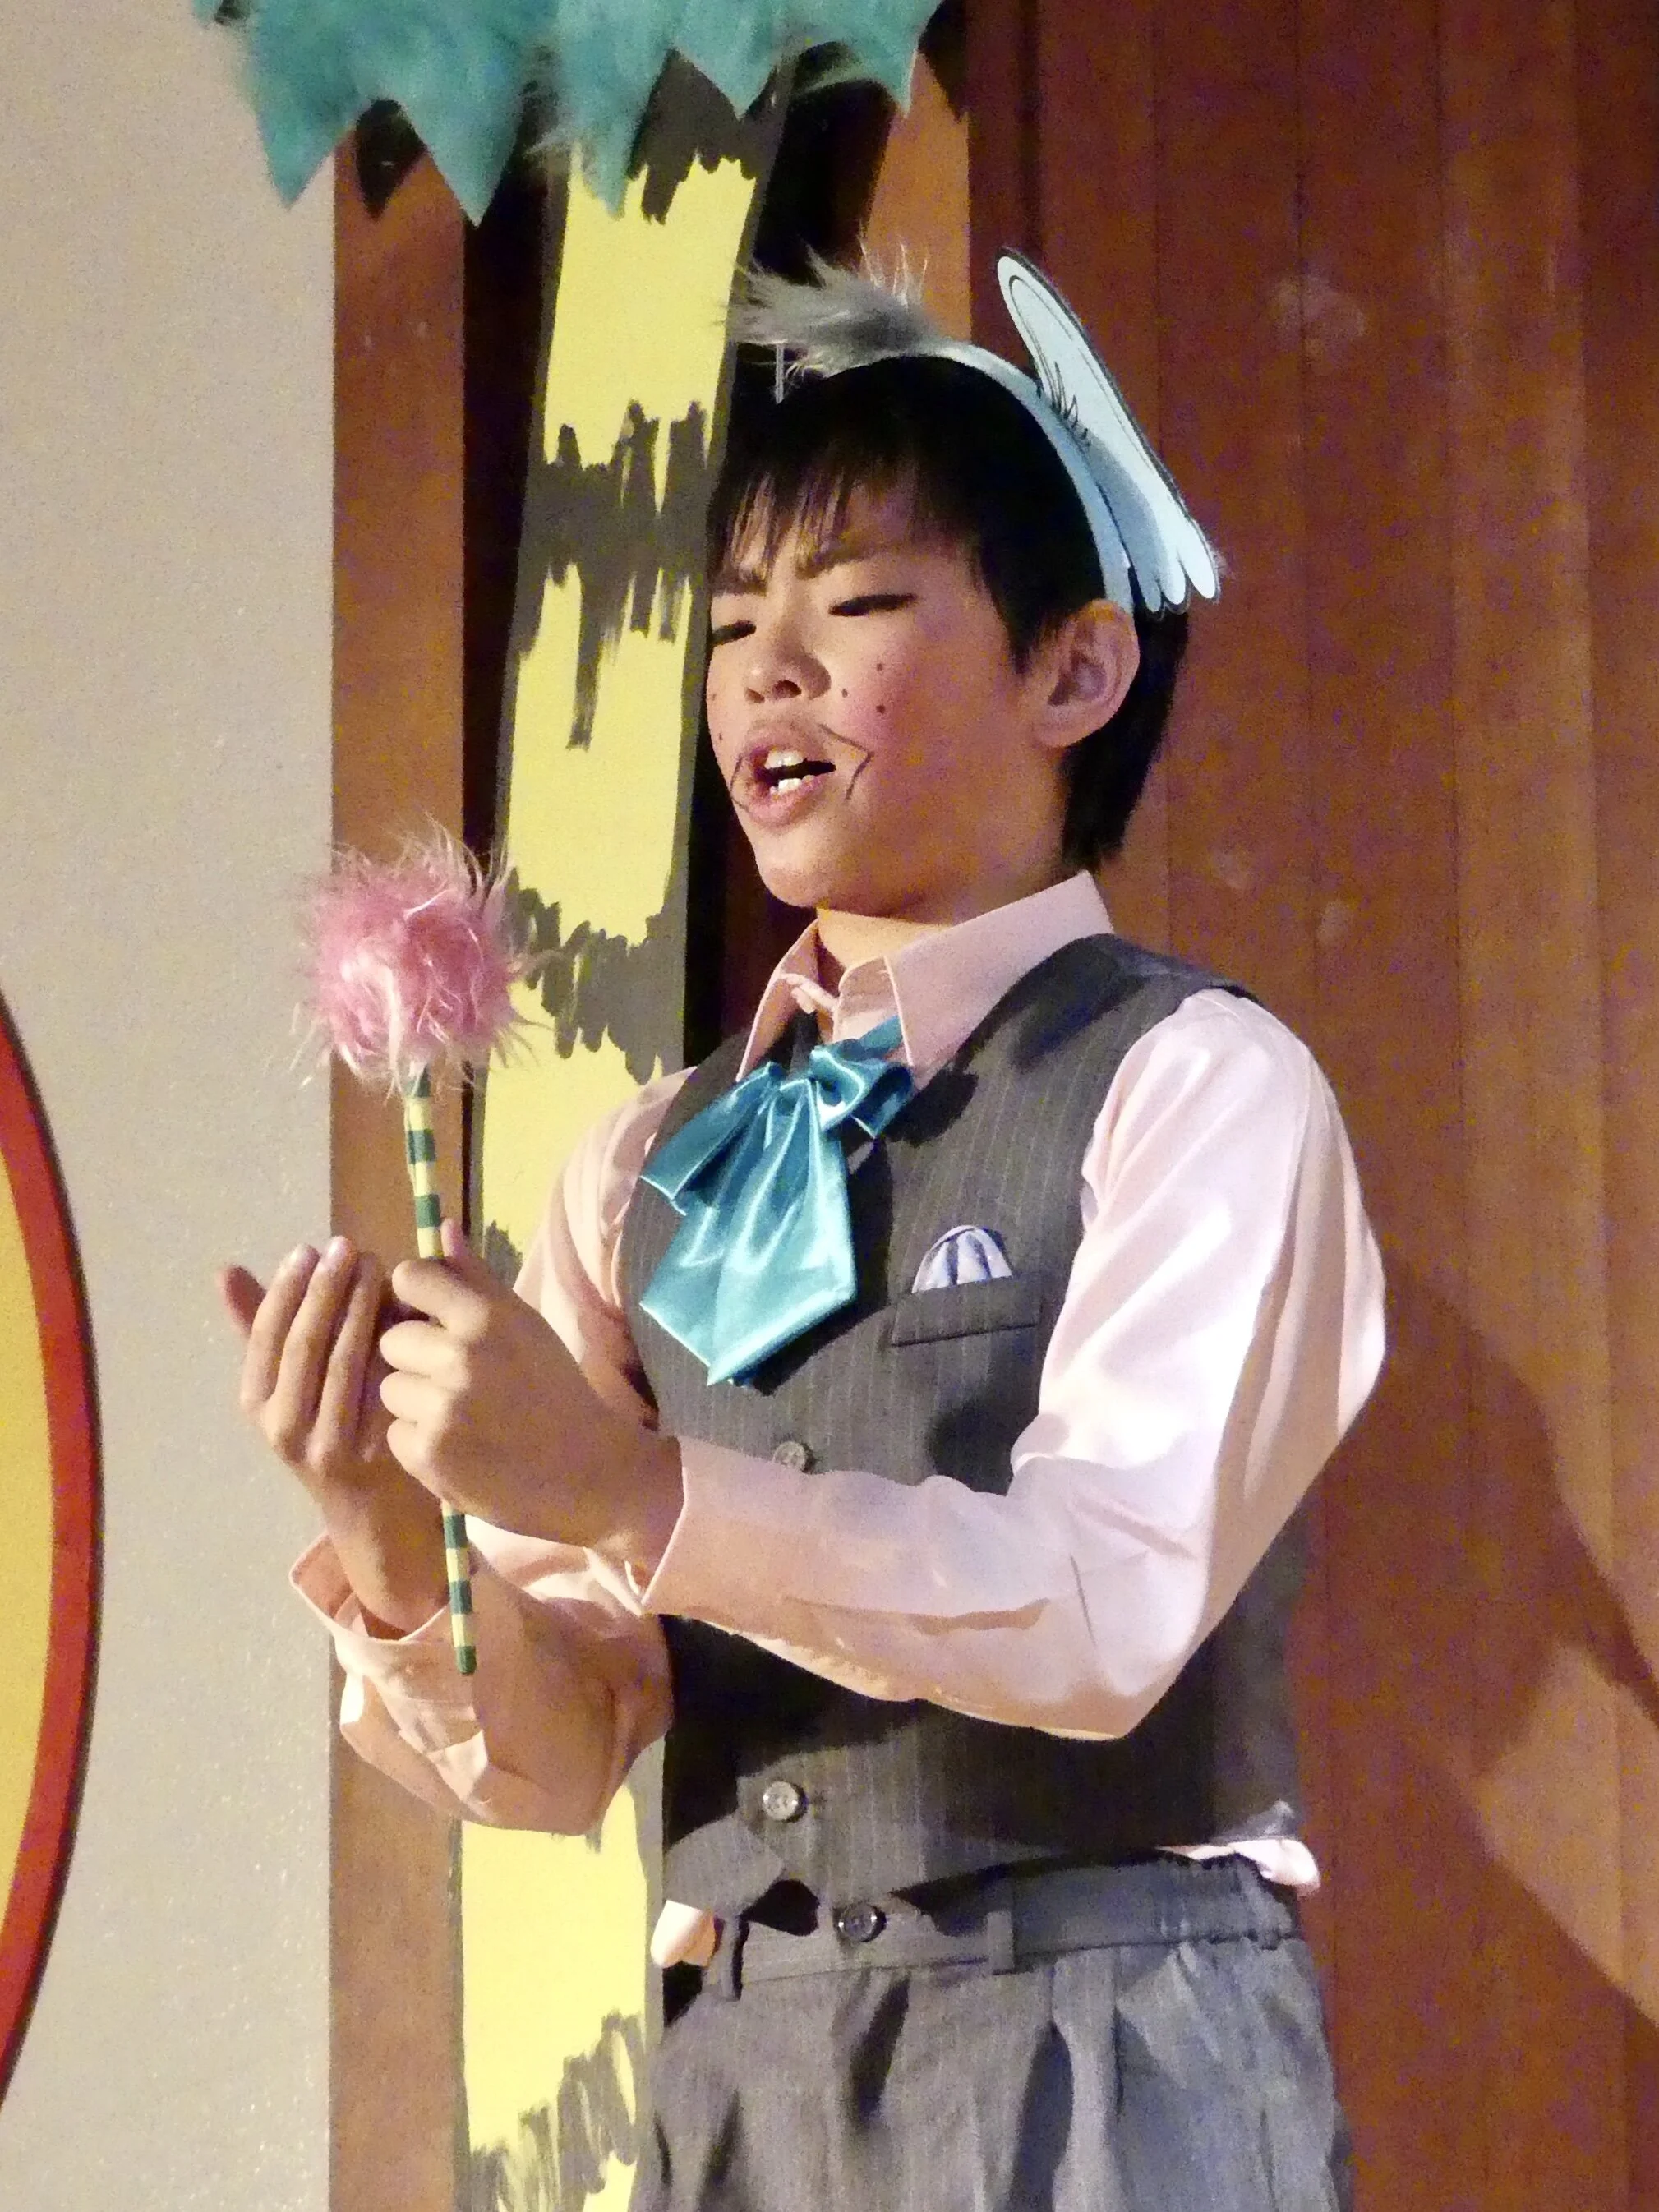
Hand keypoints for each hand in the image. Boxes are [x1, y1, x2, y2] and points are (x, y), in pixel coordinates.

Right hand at [219, 1238, 447, 1633]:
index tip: (310, 1249)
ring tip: (377, 1268)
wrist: (374, 1511)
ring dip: (360, 1308)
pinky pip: (381, 1387)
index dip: (287, 1288)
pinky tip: (406, 1312)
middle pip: (305, 1345)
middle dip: (327, 1290)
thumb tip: (225, 1271)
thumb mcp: (288, 1386)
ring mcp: (330, 1443)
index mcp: (258, 1404)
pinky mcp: (374, 1452)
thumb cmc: (330, 1430)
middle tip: (351, 1248)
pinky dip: (391, 1346)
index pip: (266, 1335)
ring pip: (343, 1363)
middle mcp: (284, 1428)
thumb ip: (262, 1328)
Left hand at [379, 1221, 682, 1568]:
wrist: (589, 1472)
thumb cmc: (557, 1391)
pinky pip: (395, 1433)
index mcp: (487, 1316)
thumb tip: (440, 1228)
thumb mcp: (525, 1325)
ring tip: (460, 1416)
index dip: (413, 1298)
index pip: (410, 1278)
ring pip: (390, 1388)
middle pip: (393, 1339)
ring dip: (415, 1402)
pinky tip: (459, 1447)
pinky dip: (420, 1442)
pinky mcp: (428, 1454)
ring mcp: (442, 1408)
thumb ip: (477, 1278)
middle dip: (416, 1358)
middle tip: (457, 1380)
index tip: (430, 1318)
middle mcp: (460, 1356)